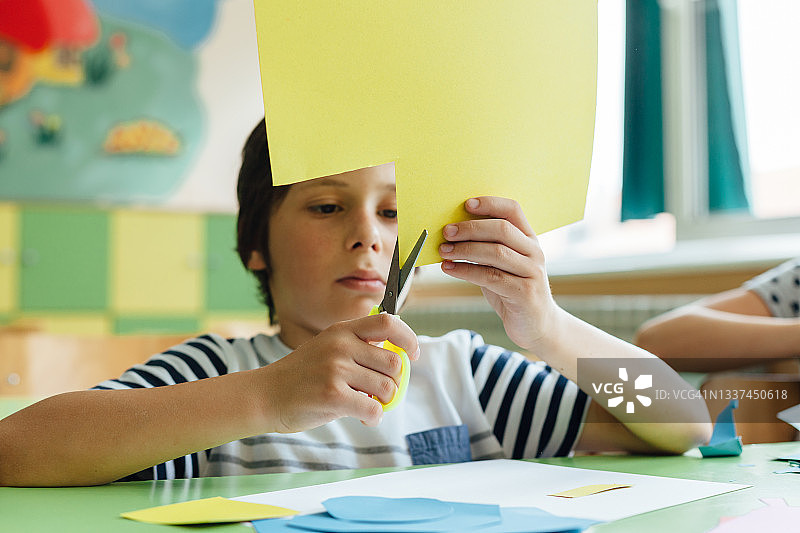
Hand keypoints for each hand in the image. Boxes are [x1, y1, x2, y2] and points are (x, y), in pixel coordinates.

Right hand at [258, 314, 418, 431]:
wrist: (265, 395)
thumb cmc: (301, 376)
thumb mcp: (327, 348)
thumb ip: (357, 347)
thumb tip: (397, 356)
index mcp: (342, 330)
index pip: (388, 322)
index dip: (408, 338)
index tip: (412, 354)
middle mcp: (340, 345)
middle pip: (393, 363)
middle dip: (394, 383)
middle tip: (381, 392)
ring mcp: (336, 369)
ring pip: (386, 388)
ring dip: (383, 402)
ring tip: (367, 406)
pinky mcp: (332, 395)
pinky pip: (374, 408)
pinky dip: (374, 417)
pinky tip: (363, 417)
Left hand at [438, 196, 555, 349]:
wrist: (536, 325)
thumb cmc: (512, 289)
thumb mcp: (501, 265)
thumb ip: (486, 247)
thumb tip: (451, 232)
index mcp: (529, 239)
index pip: (513, 210)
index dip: (490, 203)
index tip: (466, 204)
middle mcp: (534, 252)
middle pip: (502, 229)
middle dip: (470, 228)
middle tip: (446, 231)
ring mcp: (531, 272)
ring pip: (496, 252)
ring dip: (465, 249)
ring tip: (443, 251)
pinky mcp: (524, 293)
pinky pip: (491, 277)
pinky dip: (466, 271)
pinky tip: (449, 269)